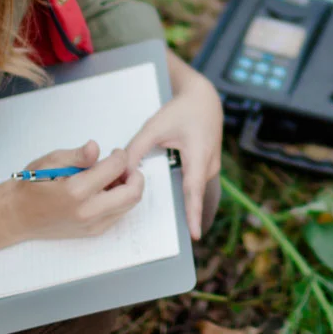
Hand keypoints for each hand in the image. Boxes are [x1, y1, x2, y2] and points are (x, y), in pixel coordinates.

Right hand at [0, 140, 142, 243]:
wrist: (17, 216)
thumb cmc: (31, 186)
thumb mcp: (51, 161)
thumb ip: (78, 155)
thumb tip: (95, 147)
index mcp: (76, 191)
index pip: (116, 168)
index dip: (120, 155)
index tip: (114, 152)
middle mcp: (88, 211)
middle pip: (132, 193)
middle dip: (135, 175)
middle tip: (123, 166)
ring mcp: (92, 225)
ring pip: (129, 205)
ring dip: (128, 188)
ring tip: (112, 178)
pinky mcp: (93, 231)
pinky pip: (119, 214)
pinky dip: (120, 200)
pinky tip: (105, 191)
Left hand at [125, 56, 221, 239]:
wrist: (204, 97)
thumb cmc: (180, 110)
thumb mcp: (155, 126)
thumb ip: (136, 149)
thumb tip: (121, 173)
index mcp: (198, 154)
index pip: (193, 189)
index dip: (193, 213)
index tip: (195, 235)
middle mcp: (208, 165)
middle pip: (193, 194)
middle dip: (186, 214)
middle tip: (182, 236)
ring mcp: (211, 167)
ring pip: (194, 190)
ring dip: (185, 202)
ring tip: (181, 221)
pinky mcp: (207, 166)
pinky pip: (195, 184)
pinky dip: (185, 191)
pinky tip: (176, 200)